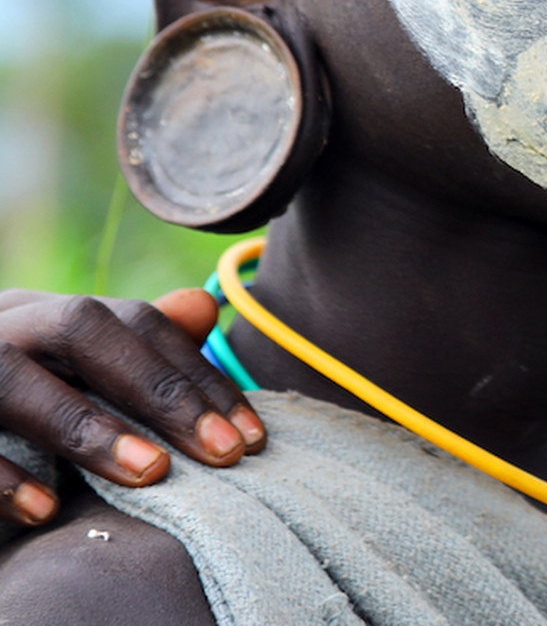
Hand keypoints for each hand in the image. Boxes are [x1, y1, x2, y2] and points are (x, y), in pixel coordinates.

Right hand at [0, 288, 264, 525]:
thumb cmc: (3, 404)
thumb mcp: (66, 373)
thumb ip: (129, 349)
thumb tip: (202, 307)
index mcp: (39, 312)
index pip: (132, 321)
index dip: (197, 373)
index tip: (252, 436)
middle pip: (82, 331)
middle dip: (160, 391)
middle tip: (223, 453)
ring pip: (13, 377)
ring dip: (86, 426)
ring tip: (152, 474)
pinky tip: (44, 510)